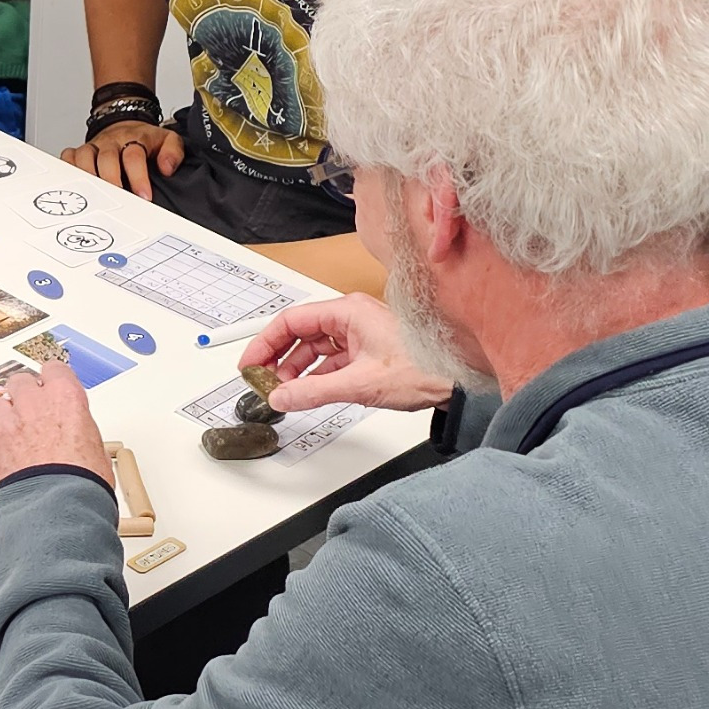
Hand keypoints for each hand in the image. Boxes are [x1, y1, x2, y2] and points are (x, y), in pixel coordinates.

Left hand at [0, 357, 113, 495]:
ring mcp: (9, 424)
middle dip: (26, 394)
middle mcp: (34, 405)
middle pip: (21, 381)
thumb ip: (80, 431)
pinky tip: (11, 459)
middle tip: (33, 410)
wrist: (56, 509)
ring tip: (18, 435)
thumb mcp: (96, 449)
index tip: (53, 384)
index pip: (54, 370)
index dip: (53, 379)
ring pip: (0, 405)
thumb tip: (78, 438)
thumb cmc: (82, 482)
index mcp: (65, 398)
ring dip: (7, 416)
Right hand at [62, 119, 183, 201]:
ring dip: (89, 177)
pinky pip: (68, 157)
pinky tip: (74, 184)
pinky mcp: (80, 151)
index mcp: (134, 139)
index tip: (144, 196)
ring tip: (95, 198)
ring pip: (84, 158)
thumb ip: (173, 152)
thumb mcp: (167, 139)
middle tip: (118, 200)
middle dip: (112, 181)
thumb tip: (167, 168)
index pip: (134, 156)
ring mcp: (94, 146)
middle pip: (107, 158)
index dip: (138, 177)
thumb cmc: (145, 139)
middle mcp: (111, 142)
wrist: (125, 123)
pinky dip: (68, 169)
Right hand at [238, 293, 452, 417]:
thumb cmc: (423, 367)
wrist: (457, 381)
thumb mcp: (359, 384)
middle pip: (300, 333)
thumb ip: (313, 392)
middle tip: (261, 379)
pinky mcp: (367, 351)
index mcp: (347, 311)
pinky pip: (331, 360)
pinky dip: (315, 375)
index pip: (291, 320)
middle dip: (277, 357)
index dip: (265, 343)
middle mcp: (351, 317)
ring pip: (314, 348)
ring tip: (282, 390)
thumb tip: (280, 397)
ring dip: (296, 369)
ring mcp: (360, 334)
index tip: (250, 363)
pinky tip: (307, 391)